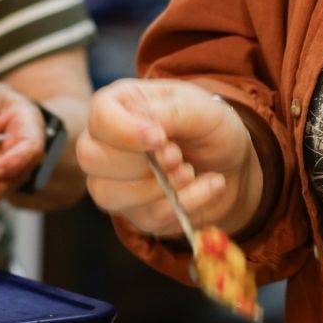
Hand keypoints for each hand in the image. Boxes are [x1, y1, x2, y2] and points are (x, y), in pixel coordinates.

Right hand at [78, 78, 260, 237]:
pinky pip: (147, 217)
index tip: (161, 138)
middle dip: (140, 164)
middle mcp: (105, 142)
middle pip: (91, 158)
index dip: (125, 132)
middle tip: (178, 158)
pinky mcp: (132, 211)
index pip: (99, 118)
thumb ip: (171, 113)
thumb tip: (150, 134)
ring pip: (108, 194)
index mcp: (119, 105)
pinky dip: (184, 204)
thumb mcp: (201, 108)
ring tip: (190, 173)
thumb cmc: (210, 126)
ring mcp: (113, 180)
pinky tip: (206, 186)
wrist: (231, 163)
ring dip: (159, 189)